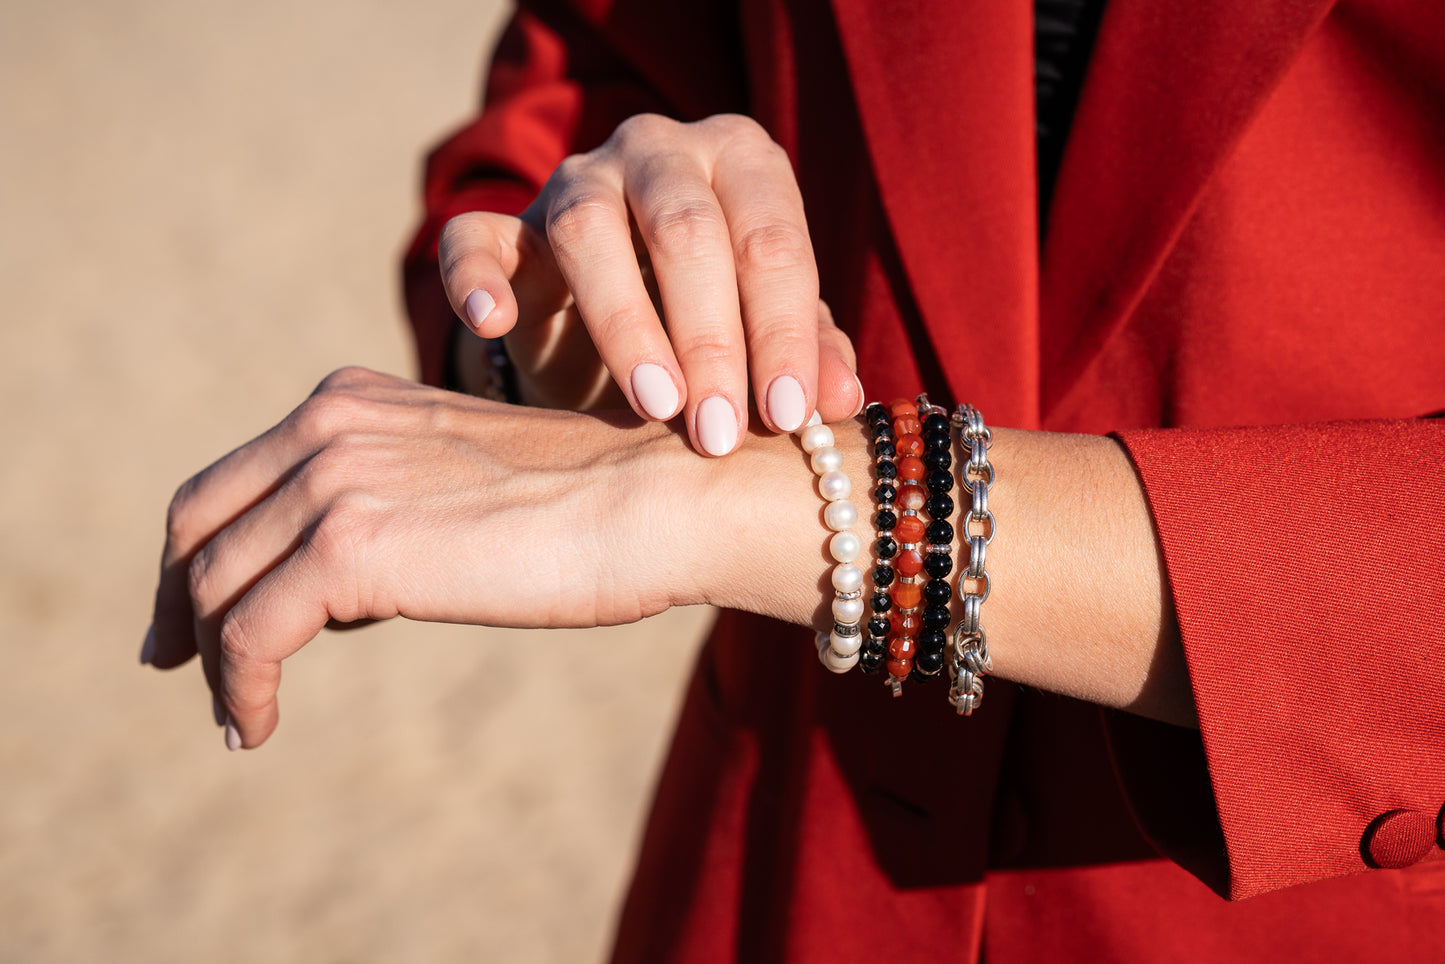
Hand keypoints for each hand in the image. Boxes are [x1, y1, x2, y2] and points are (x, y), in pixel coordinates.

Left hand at [143, 367, 706, 748]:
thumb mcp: (463, 485)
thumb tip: (335, 594)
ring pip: (214, 583)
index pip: (236, 477)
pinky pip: (250, 634)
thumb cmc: (592, 505)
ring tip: (237, 719)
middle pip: (199, 520)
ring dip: (212, 661)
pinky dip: (237, 688)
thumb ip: (391, 507)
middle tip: (174, 663)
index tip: (200, 615)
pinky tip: (256, 728)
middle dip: (178, 599)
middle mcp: (328, 424)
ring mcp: (334, 480)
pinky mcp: (350, 548)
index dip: (201, 549)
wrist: (657, 501)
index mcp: (352, 400)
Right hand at [437, 113, 862, 455]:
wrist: (616, 312)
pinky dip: (476, 277)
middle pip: (686, 229)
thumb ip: (808, 351)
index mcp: (742, 162)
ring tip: (654, 405)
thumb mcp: (767, 328)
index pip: (771, 239)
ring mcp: (575, 180)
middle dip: (710, 338)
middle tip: (719, 432)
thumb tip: (844, 403)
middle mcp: (660, 152)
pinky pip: (474, 237)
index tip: (786, 416)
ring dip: (625, 324)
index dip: (782, 331)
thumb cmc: (716, 314)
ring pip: (587, 229)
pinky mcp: (504, 224)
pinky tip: (494, 323)